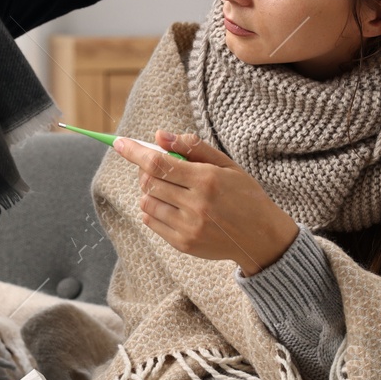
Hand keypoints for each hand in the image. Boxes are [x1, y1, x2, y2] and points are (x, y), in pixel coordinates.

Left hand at [113, 130, 298, 274]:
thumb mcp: (227, 165)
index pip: (158, 163)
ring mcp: (188, 227)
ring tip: (170, 189)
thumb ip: (194, 148)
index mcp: (206, 180)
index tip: (119, 143)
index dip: (135, 152)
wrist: (261, 238)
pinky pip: (151, 222)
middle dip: (146, 170)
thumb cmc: (245, 195)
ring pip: (147, 202)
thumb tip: (159, 136)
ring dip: (151, 191)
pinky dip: (153, 210)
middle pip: (149, 182)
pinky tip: (172, 206)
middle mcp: (196, 205)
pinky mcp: (183, 244)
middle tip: (158, 167)